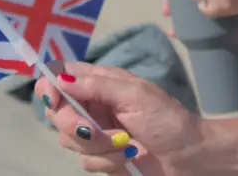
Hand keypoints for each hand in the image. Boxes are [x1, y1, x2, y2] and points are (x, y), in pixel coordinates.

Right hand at [37, 63, 203, 174]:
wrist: (188, 157)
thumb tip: (59, 77)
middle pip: (55, 111)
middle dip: (74, 125)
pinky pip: (84, 162)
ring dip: (98, 145)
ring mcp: (95, 132)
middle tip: (96, 130)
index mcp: (100, 82)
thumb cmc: (167, 119)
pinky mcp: (100, 158)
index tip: (55, 99)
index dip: (50, 85)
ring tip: (126, 143)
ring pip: (67, 139)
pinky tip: (127, 156)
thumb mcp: (135, 94)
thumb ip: (96, 85)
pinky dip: (106, 161)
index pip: (60, 76)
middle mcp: (92, 105)